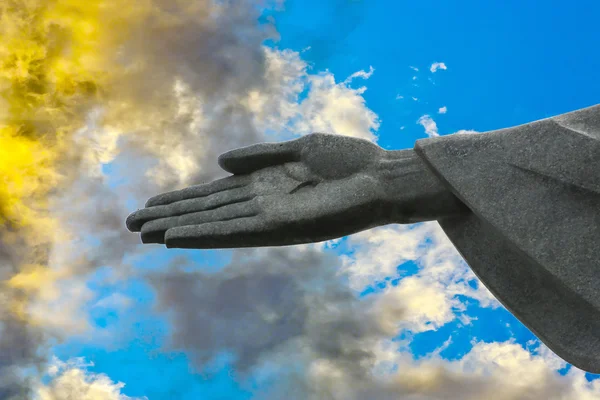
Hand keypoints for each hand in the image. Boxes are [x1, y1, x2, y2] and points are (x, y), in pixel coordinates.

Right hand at [125, 133, 392, 248]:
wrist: (382, 177)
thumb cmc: (349, 161)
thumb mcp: (299, 148)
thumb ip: (259, 156)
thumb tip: (219, 162)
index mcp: (264, 184)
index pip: (214, 195)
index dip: (182, 200)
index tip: (150, 205)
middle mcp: (261, 204)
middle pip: (206, 211)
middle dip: (169, 217)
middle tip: (130, 226)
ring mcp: (269, 217)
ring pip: (213, 224)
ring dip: (177, 228)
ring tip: (142, 233)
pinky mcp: (280, 227)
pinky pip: (235, 231)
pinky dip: (204, 234)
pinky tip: (176, 236)